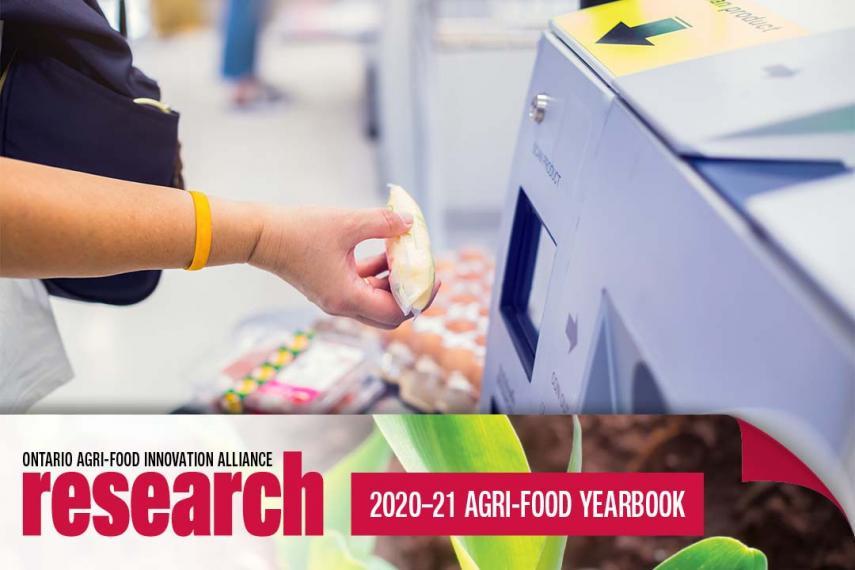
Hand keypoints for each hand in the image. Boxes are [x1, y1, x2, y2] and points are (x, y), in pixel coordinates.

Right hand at [249, 205, 437, 328]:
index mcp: (347, 298)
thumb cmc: (299, 230)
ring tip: (403, 256)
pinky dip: (376, 275)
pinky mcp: (328, 287)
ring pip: (376, 303)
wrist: (260, 235)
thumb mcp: (347, 222)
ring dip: (393, 283)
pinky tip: (383, 252)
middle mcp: (342, 305)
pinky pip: (362, 290)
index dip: (419, 297)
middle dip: (409, 295)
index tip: (433, 276)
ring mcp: (334, 298)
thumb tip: (410, 222)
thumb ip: (382, 223)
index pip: (396, 313)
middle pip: (389, 316)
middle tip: (424, 273)